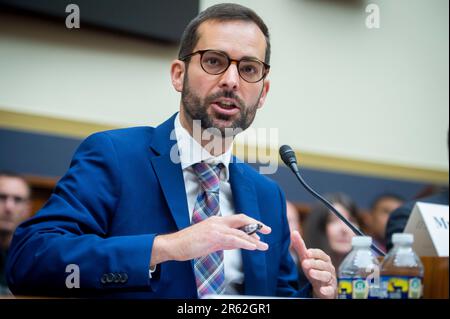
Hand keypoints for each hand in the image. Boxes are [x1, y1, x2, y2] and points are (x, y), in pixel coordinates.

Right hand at [150, 214, 270, 265]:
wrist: (173, 245)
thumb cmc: (189, 244)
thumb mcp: (210, 241)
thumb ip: (225, 241)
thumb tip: (239, 243)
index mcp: (216, 221)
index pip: (238, 219)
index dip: (251, 223)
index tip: (261, 228)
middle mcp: (217, 222)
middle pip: (242, 220)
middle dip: (256, 225)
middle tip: (267, 230)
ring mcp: (215, 228)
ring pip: (240, 231)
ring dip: (254, 239)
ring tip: (263, 245)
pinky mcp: (213, 236)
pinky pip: (233, 239)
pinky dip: (245, 242)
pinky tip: (253, 246)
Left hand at [291, 230, 336, 298]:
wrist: (322, 287)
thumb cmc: (314, 270)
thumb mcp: (306, 259)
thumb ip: (300, 247)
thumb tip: (293, 232)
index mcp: (324, 259)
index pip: (321, 254)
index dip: (314, 253)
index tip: (307, 253)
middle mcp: (329, 268)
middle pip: (323, 264)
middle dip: (314, 263)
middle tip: (305, 263)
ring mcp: (330, 279)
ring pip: (326, 275)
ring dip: (319, 274)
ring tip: (311, 273)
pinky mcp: (330, 290)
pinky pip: (330, 290)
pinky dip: (327, 290)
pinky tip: (322, 290)